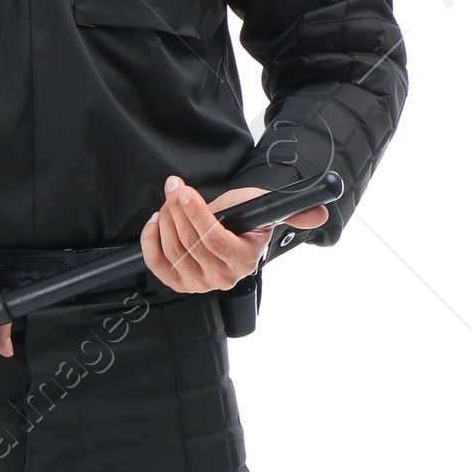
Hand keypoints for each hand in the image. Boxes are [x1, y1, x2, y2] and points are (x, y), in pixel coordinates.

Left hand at [140, 176, 327, 294]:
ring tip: (170, 201)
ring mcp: (199, 283)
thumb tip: (320, 212)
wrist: (233, 234)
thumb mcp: (269, 210)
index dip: (196, 214)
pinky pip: (157, 264)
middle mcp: (223, 277)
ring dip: (165, 220)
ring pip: (173, 249)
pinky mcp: (180, 283)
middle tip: (174, 188)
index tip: (183, 190)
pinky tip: (156, 222)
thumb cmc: (248, 220)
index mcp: (245, 260)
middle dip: (177, 210)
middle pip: (190, 242)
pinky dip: (151, 241)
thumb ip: (296, 212)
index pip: (214, 240)